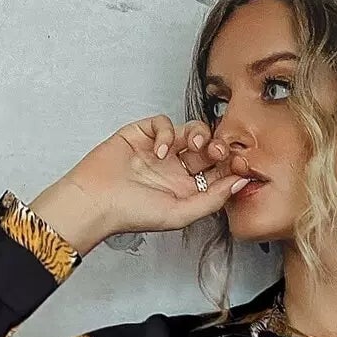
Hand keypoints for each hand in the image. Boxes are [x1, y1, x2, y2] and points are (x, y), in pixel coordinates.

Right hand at [41, 115, 251, 249]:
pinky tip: (159, 150)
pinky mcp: (143, 133)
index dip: (231, 166)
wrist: (97, 201)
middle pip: (209, 149)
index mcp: (187, 190)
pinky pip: (164, 123)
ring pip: (191, 131)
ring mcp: (161, 150)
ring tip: (193, 146)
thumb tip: (240, 183)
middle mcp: (176, 170)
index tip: (240, 164)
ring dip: (198, 135)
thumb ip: (212, 200)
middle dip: (218, 147)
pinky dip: (166, 133)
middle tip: (218, 152)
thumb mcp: (180, 214)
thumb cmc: (132, 213)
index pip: (218, 173)